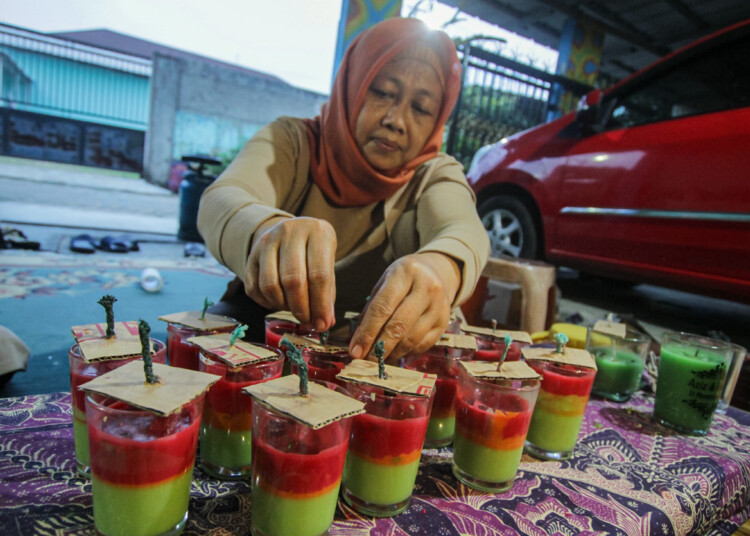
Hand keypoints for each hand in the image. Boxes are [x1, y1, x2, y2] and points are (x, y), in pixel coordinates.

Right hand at [245, 216, 336, 330]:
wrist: (293, 231)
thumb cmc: (315, 252)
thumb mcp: (328, 264)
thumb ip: (327, 293)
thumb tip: (323, 323)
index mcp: (317, 232)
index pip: (319, 274)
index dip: (320, 304)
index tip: (322, 323)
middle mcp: (289, 232)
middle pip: (292, 280)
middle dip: (301, 308)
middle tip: (308, 321)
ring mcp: (267, 241)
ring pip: (270, 285)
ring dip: (283, 306)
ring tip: (294, 309)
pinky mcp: (251, 254)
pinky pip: (254, 288)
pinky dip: (267, 303)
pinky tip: (279, 302)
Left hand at [349, 252, 460, 362]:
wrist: (437, 272)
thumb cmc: (403, 279)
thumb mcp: (384, 283)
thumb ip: (371, 309)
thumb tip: (356, 341)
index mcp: (406, 273)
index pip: (383, 307)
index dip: (367, 332)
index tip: (355, 351)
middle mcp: (426, 288)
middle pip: (399, 325)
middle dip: (379, 347)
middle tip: (365, 361)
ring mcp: (439, 306)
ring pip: (412, 338)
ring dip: (392, 353)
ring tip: (378, 360)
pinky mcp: (445, 322)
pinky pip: (423, 344)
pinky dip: (406, 353)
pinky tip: (394, 354)